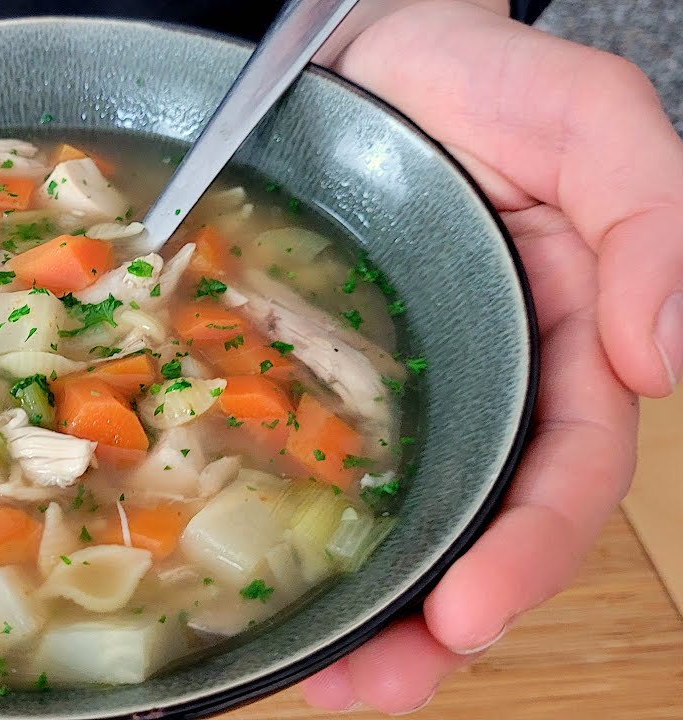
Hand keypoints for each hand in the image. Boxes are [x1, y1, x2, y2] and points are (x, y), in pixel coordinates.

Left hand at [300, 1, 682, 712]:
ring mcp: (409, 384)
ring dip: (370, 611)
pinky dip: (306, 533)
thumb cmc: (475, 73)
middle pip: (482, 528)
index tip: (468, 620)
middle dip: (436, 624)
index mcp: (569, 341)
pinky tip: (263, 581)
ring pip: (405, 520)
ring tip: (310, 676)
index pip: (567, 477)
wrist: (354, 48)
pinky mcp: (325, 373)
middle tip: (365, 688)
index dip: (526, 556)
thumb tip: (663, 360)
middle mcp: (494, 381)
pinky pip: (321, 465)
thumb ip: (650, 218)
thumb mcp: (588, 120)